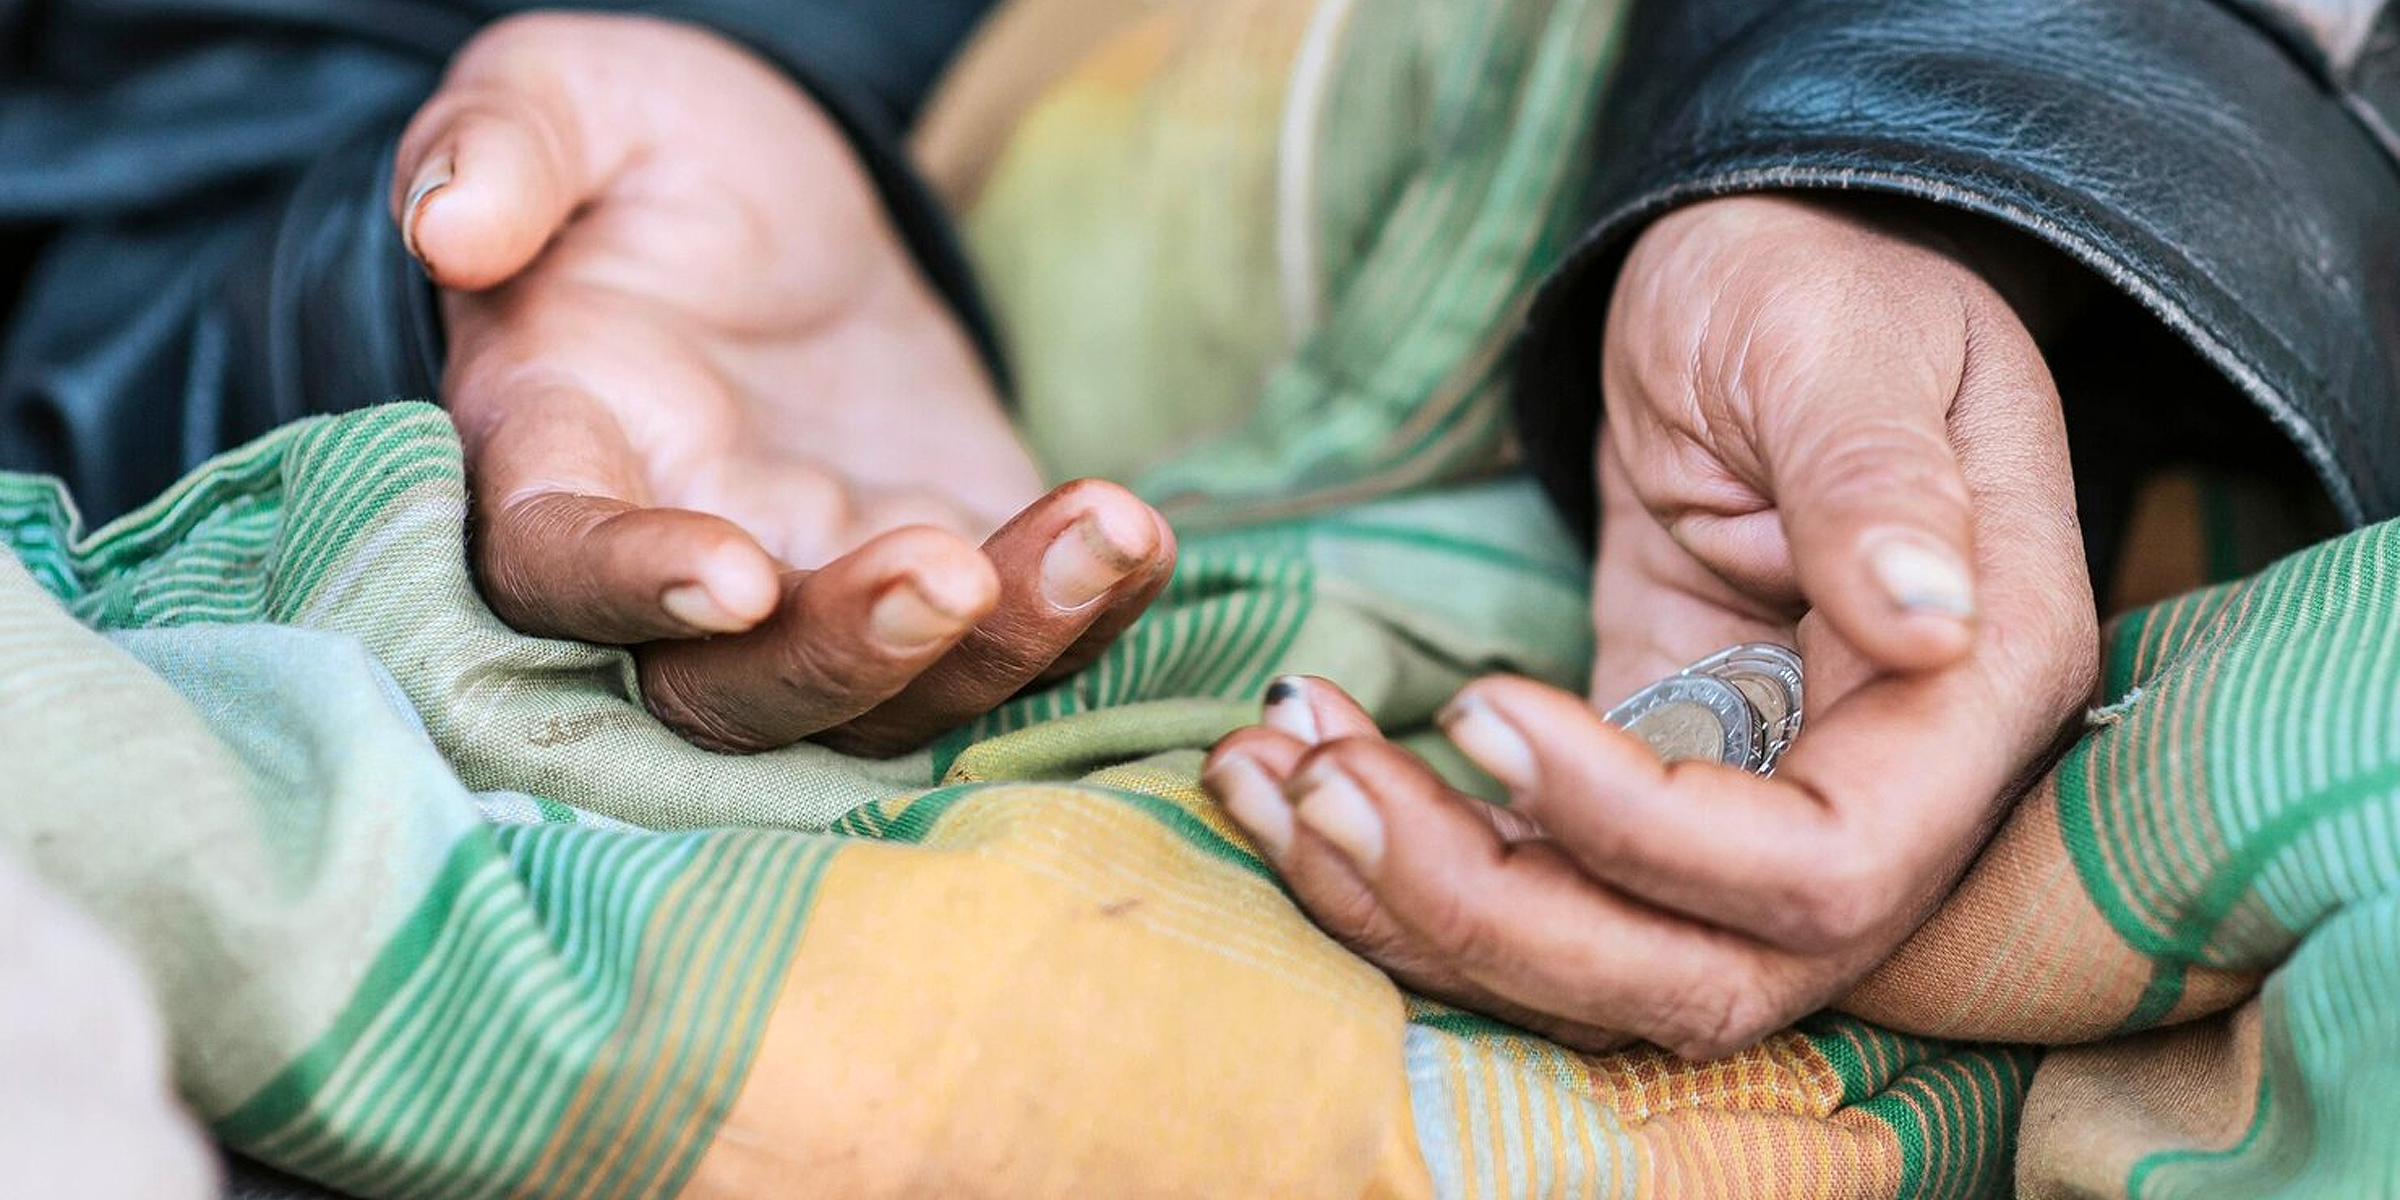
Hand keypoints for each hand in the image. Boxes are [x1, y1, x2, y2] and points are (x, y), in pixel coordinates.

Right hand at [394, 14, 1171, 754]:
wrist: (777, 205)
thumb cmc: (646, 155)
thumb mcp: (570, 100)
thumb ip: (507, 146)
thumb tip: (451, 223)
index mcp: (559, 452)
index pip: (562, 563)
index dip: (635, 590)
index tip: (730, 579)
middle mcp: (683, 556)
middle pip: (736, 690)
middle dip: (845, 654)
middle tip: (948, 575)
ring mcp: (822, 583)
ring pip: (890, 696)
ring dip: (998, 645)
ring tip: (1095, 531)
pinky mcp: (945, 567)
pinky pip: (1014, 640)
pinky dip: (1083, 612)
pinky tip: (1133, 533)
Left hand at [1204, 195, 2096, 1056]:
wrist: (1757, 276)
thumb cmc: (1820, 280)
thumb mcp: (1839, 340)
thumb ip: (1878, 481)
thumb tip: (1929, 625)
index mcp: (1974, 689)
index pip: (1824, 866)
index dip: (1643, 834)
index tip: (1483, 709)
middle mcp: (1885, 792)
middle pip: (1697, 971)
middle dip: (1490, 911)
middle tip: (1322, 787)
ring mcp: (1757, 802)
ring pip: (1593, 958)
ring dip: (1412, 902)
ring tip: (1264, 777)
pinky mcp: (1646, 785)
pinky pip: (1535, 879)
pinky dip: (1401, 857)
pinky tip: (1284, 779)